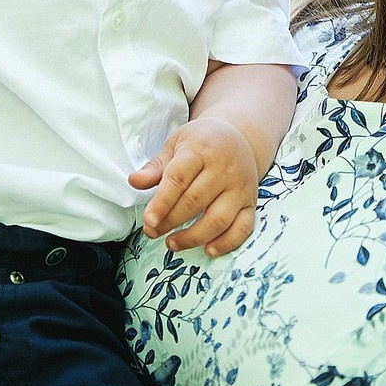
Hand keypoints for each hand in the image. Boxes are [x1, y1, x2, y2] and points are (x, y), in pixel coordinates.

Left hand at [127, 116, 258, 254]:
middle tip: (152, 232)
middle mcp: (224, 168)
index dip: (163, 202)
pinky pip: (244, 227)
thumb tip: (134, 181)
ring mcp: (241, 187)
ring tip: (171, 243)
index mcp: (201, 150)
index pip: (179, 179)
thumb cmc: (201, 143)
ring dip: (193, 237)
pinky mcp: (251, 202)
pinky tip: (208, 250)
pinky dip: (227, 243)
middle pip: (195, 201)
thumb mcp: (176, 144)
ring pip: (218, 219)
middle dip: (170, 221)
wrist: (239, 136)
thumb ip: (155, 167)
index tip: (148, 220)